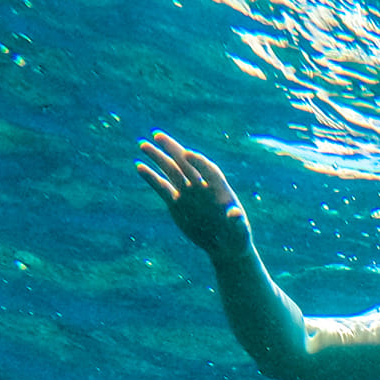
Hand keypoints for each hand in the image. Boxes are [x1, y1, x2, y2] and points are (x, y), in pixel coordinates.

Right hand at [136, 132, 253, 258]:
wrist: (223, 245)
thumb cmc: (237, 238)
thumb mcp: (240, 232)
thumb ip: (237, 222)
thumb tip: (236, 214)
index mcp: (220, 189)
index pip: (209, 170)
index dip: (199, 161)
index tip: (187, 154)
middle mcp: (202, 186)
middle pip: (186, 163)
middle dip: (173, 149)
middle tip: (157, 135)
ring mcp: (188, 193)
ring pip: (171, 170)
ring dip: (158, 157)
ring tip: (143, 144)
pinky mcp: (176, 202)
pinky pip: (162, 187)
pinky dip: (151, 177)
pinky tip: (139, 166)